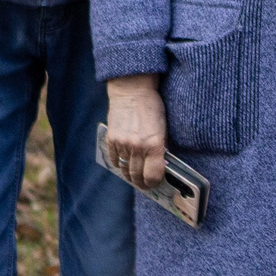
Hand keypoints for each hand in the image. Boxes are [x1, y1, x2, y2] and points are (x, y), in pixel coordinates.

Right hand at [103, 74, 168, 189]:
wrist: (132, 91)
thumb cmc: (153, 107)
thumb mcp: (164, 128)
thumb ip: (161, 148)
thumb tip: (160, 166)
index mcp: (154, 145)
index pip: (153, 175)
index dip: (154, 183)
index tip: (155, 184)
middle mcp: (137, 147)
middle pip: (137, 176)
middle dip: (142, 183)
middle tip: (145, 185)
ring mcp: (122, 144)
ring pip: (125, 169)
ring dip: (130, 176)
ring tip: (135, 178)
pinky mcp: (111, 139)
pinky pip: (114, 159)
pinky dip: (119, 164)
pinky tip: (124, 164)